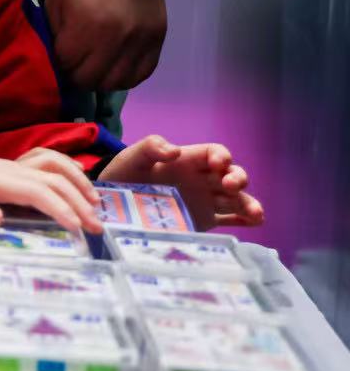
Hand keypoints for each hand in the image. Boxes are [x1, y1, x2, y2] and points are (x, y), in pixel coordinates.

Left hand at [0, 147, 103, 232]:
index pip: (38, 192)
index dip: (61, 209)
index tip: (79, 228)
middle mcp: (10, 170)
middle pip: (53, 181)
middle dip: (79, 202)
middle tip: (99, 228)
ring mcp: (11, 167)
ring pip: (54, 169)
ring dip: (78, 183)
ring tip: (96, 204)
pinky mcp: (9, 170)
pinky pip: (46, 164)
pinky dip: (66, 170)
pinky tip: (77, 181)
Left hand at [46, 0, 166, 90]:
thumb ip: (54, 33)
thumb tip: (55, 61)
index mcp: (87, 24)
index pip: (66, 64)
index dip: (58, 62)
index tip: (59, 54)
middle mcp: (116, 38)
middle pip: (90, 79)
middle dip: (76, 74)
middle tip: (74, 62)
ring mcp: (139, 42)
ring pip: (115, 83)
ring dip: (99, 79)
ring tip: (94, 65)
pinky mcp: (157, 42)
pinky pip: (140, 76)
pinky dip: (124, 76)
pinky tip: (114, 65)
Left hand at [101, 134, 263, 228]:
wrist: (115, 203)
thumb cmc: (126, 173)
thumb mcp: (133, 157)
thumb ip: (150, 147)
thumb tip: (174, 152)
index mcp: (189, 160)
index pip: (215, 153)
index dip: (221, 156)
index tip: (219, 163)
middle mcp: (203, 179)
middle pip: (232, 175)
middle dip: (238, 178)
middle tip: (231, 186)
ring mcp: (206, 201)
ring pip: (237, 200)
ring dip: (249, 204)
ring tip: (255, 214)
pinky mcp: (204, 221)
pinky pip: (230, 220)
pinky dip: (244, 221)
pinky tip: (255, 223)